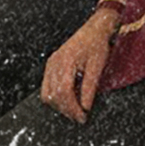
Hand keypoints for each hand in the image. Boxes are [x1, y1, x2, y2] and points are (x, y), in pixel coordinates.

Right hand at [40, 8, 118, 123]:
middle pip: (53, 95)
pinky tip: (68, 99)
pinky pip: (47, 86)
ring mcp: (51, 63)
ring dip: (60, 105)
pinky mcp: (52, 64)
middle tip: (80, 117)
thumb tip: (85, 108)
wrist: (94, 28)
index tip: (82, 117)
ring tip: (74, 110)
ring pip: (47, 93)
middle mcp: (54, 63)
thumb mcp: (97, 67)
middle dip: (66, 110)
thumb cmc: (97, 44)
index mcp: (65, 62)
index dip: (72, 108)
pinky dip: (55, 96)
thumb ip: (89, 89)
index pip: (64, 93)